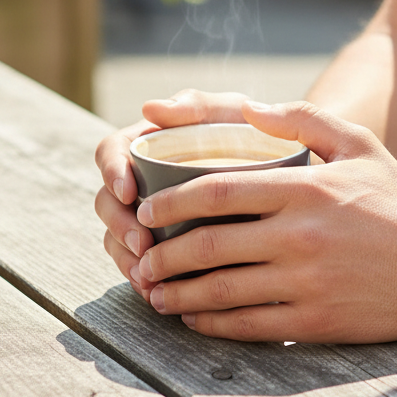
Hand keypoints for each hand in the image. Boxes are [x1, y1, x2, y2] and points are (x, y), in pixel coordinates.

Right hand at [94, 90, 254, 301]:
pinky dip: (143, 277)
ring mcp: (152, 212)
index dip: (112, 171)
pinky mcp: (165, 242)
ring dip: (125, 258)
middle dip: (118, 225)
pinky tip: (157, 291)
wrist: (288, 170)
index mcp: (150, 142)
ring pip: (118, 236)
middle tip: (143, 245)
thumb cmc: (255, 133)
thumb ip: (199, 105)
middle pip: (108, 200)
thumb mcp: (231, 113)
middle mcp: (143, 177)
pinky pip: (140, 262)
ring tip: (146, 277)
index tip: (129, 191)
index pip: (112, 151)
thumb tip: (150, 108)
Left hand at [133, 100, 396, 343]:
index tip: (147, 208)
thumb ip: (303, 119)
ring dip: (176, 294)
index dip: (169, 201)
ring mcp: (306, 283)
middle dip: (162, 253)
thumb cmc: (396, 199)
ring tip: (154, 291)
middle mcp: (300, 236)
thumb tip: (248, 109)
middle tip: (141, 256)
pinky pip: (247, 326)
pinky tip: (193, 318)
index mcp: (305, 188)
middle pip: (207, 245)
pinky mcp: (314, 322)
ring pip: (220, 291)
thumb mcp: (359, 145)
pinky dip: (210, 324)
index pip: (216, 192)